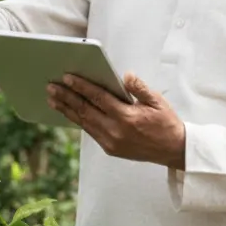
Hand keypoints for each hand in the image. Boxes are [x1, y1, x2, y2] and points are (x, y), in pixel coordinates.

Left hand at [47, 72, 185, 169]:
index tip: (67, 77)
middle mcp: (115, 131)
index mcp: (127, 117)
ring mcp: (111, 142)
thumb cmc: (166, 123)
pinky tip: (69, 112)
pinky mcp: (110, 149)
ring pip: (84, 123)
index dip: (81, 87)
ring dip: (67, 109)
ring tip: (52, 99)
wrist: (173, 150)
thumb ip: (140, 88)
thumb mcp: (157, 102)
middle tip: (51, 87)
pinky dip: (78, 121)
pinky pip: (90, 132)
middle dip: (66, 97)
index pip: (98, 98)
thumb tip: (126, 76)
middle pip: (85, 110)